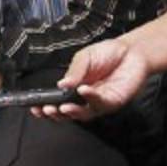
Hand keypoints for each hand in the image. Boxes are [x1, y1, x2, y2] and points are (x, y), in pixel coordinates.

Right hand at [31, 38, 150, 120]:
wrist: (132, 50)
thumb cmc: (108, 53)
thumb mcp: (84, 57)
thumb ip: (73, 71)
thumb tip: (60, 85)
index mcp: (74, 89)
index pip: (57, 102)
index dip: (45, 107)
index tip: (34, 108)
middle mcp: (85, 99)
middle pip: (67, 114)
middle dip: (55, 114)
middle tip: (46, 110)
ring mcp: (98, 103)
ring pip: (82, 114)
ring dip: (71, 112)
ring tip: (62, 107)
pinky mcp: (112, 102)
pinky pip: (99, 104)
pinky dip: (90, 98)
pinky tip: (83, 90)